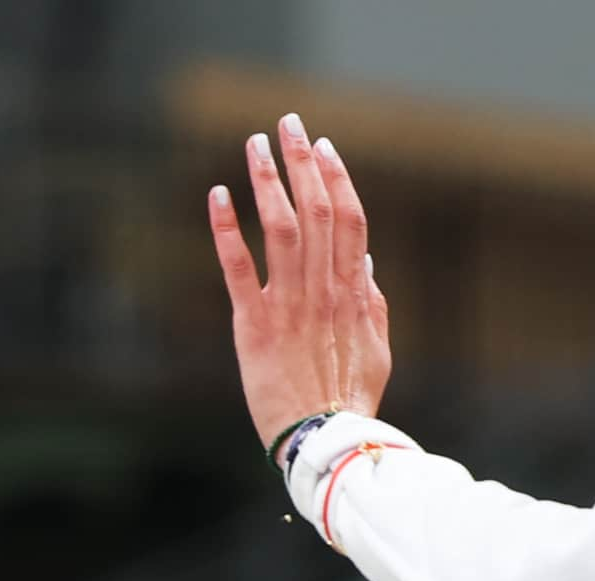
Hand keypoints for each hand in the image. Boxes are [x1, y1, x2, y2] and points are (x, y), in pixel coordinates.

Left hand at [210, 113, 392, 448]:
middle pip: (314, 210)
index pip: (348, 220)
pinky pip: (237, 267)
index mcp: (353, 293)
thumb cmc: (350, 401)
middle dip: (301, 162)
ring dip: (266, 180)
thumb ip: (374, 305)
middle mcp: (322, 289)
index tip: (325, 147)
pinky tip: (217, 195)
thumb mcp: (377, 351)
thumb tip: (366, 264)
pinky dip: (226, 229)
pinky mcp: (253, 325)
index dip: (336, 179)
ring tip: (255, 144)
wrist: (321, 441)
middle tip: (289, 124)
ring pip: (278, 227)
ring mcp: (287, 304)